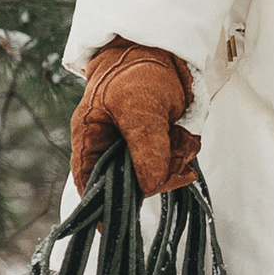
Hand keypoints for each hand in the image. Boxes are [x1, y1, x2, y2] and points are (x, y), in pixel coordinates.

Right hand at [70, 40, 198, 194]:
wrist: (165, 47)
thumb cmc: (138, 71)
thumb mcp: (140, 109)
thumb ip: (145, 149)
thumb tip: (148, 187)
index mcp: (90, 139)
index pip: (89, 183)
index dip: (99, 207)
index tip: (111, 227)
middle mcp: (111, 147)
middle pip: (131, 183)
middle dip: (157, 175)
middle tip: (176, 165)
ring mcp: (137, 145)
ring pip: (157, 172)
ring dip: (174, 159)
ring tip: (180, 135)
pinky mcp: (160, 140)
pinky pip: (174, 158)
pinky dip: (183, 149)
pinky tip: (185, 135)